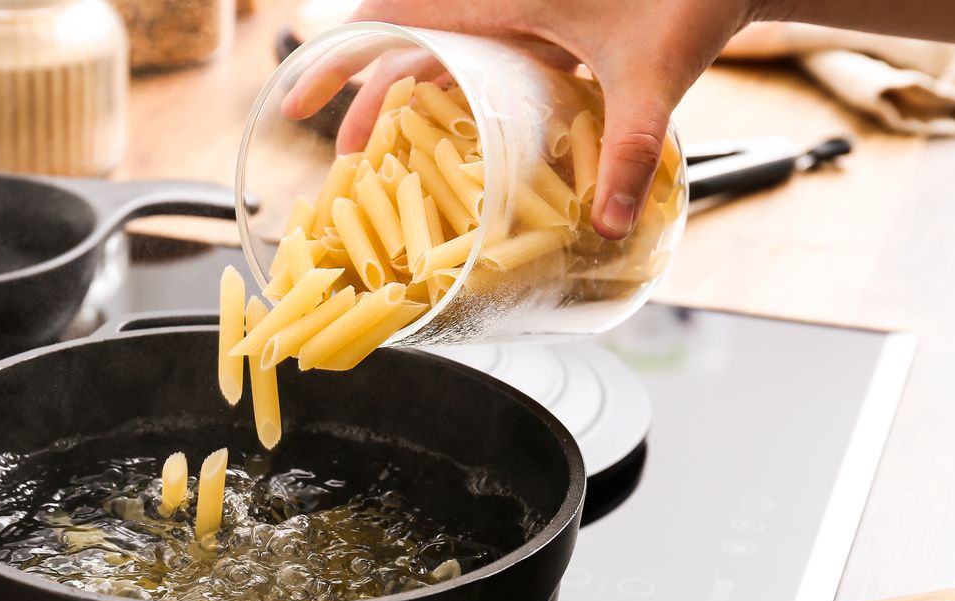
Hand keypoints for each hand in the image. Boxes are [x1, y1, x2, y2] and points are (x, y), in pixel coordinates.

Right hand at [285, 0, 767, 238]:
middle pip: (406, 43)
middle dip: (365, 98)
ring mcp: (517, 9)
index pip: (394, 18)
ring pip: (438, 49)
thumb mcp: (654, 79)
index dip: (339, 56)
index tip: (300, 97)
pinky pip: (474, 53)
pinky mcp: (540, 20)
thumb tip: (609, 225)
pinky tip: (443, 133)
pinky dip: (447, 89)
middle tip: (342, 159)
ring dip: (404, 96)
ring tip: (378, 154)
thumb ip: (630, 152)